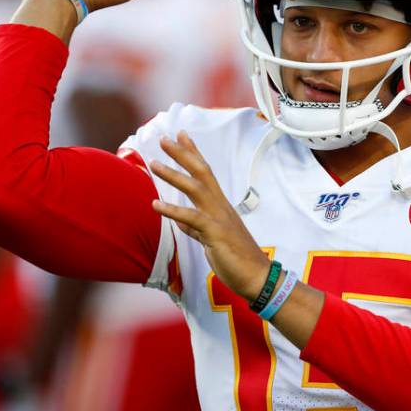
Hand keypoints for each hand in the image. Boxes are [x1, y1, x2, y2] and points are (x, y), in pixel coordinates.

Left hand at [149, 132, 271, 300]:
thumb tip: (182, 221)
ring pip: (195, 189)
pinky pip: (192, 218)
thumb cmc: (236, 258)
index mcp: (220, 205)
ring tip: (154, 163)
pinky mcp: (215, 233)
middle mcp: (220, 206)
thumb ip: (196, 227)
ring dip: (174, 175)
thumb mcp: (212, 239)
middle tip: (164, 138)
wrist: (256, 276)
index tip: (181, 134)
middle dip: (182, 154)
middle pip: (201, 172)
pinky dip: (172, 210)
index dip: (193, 152)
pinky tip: (155, 204)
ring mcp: (219, 218)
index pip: (206, 172)